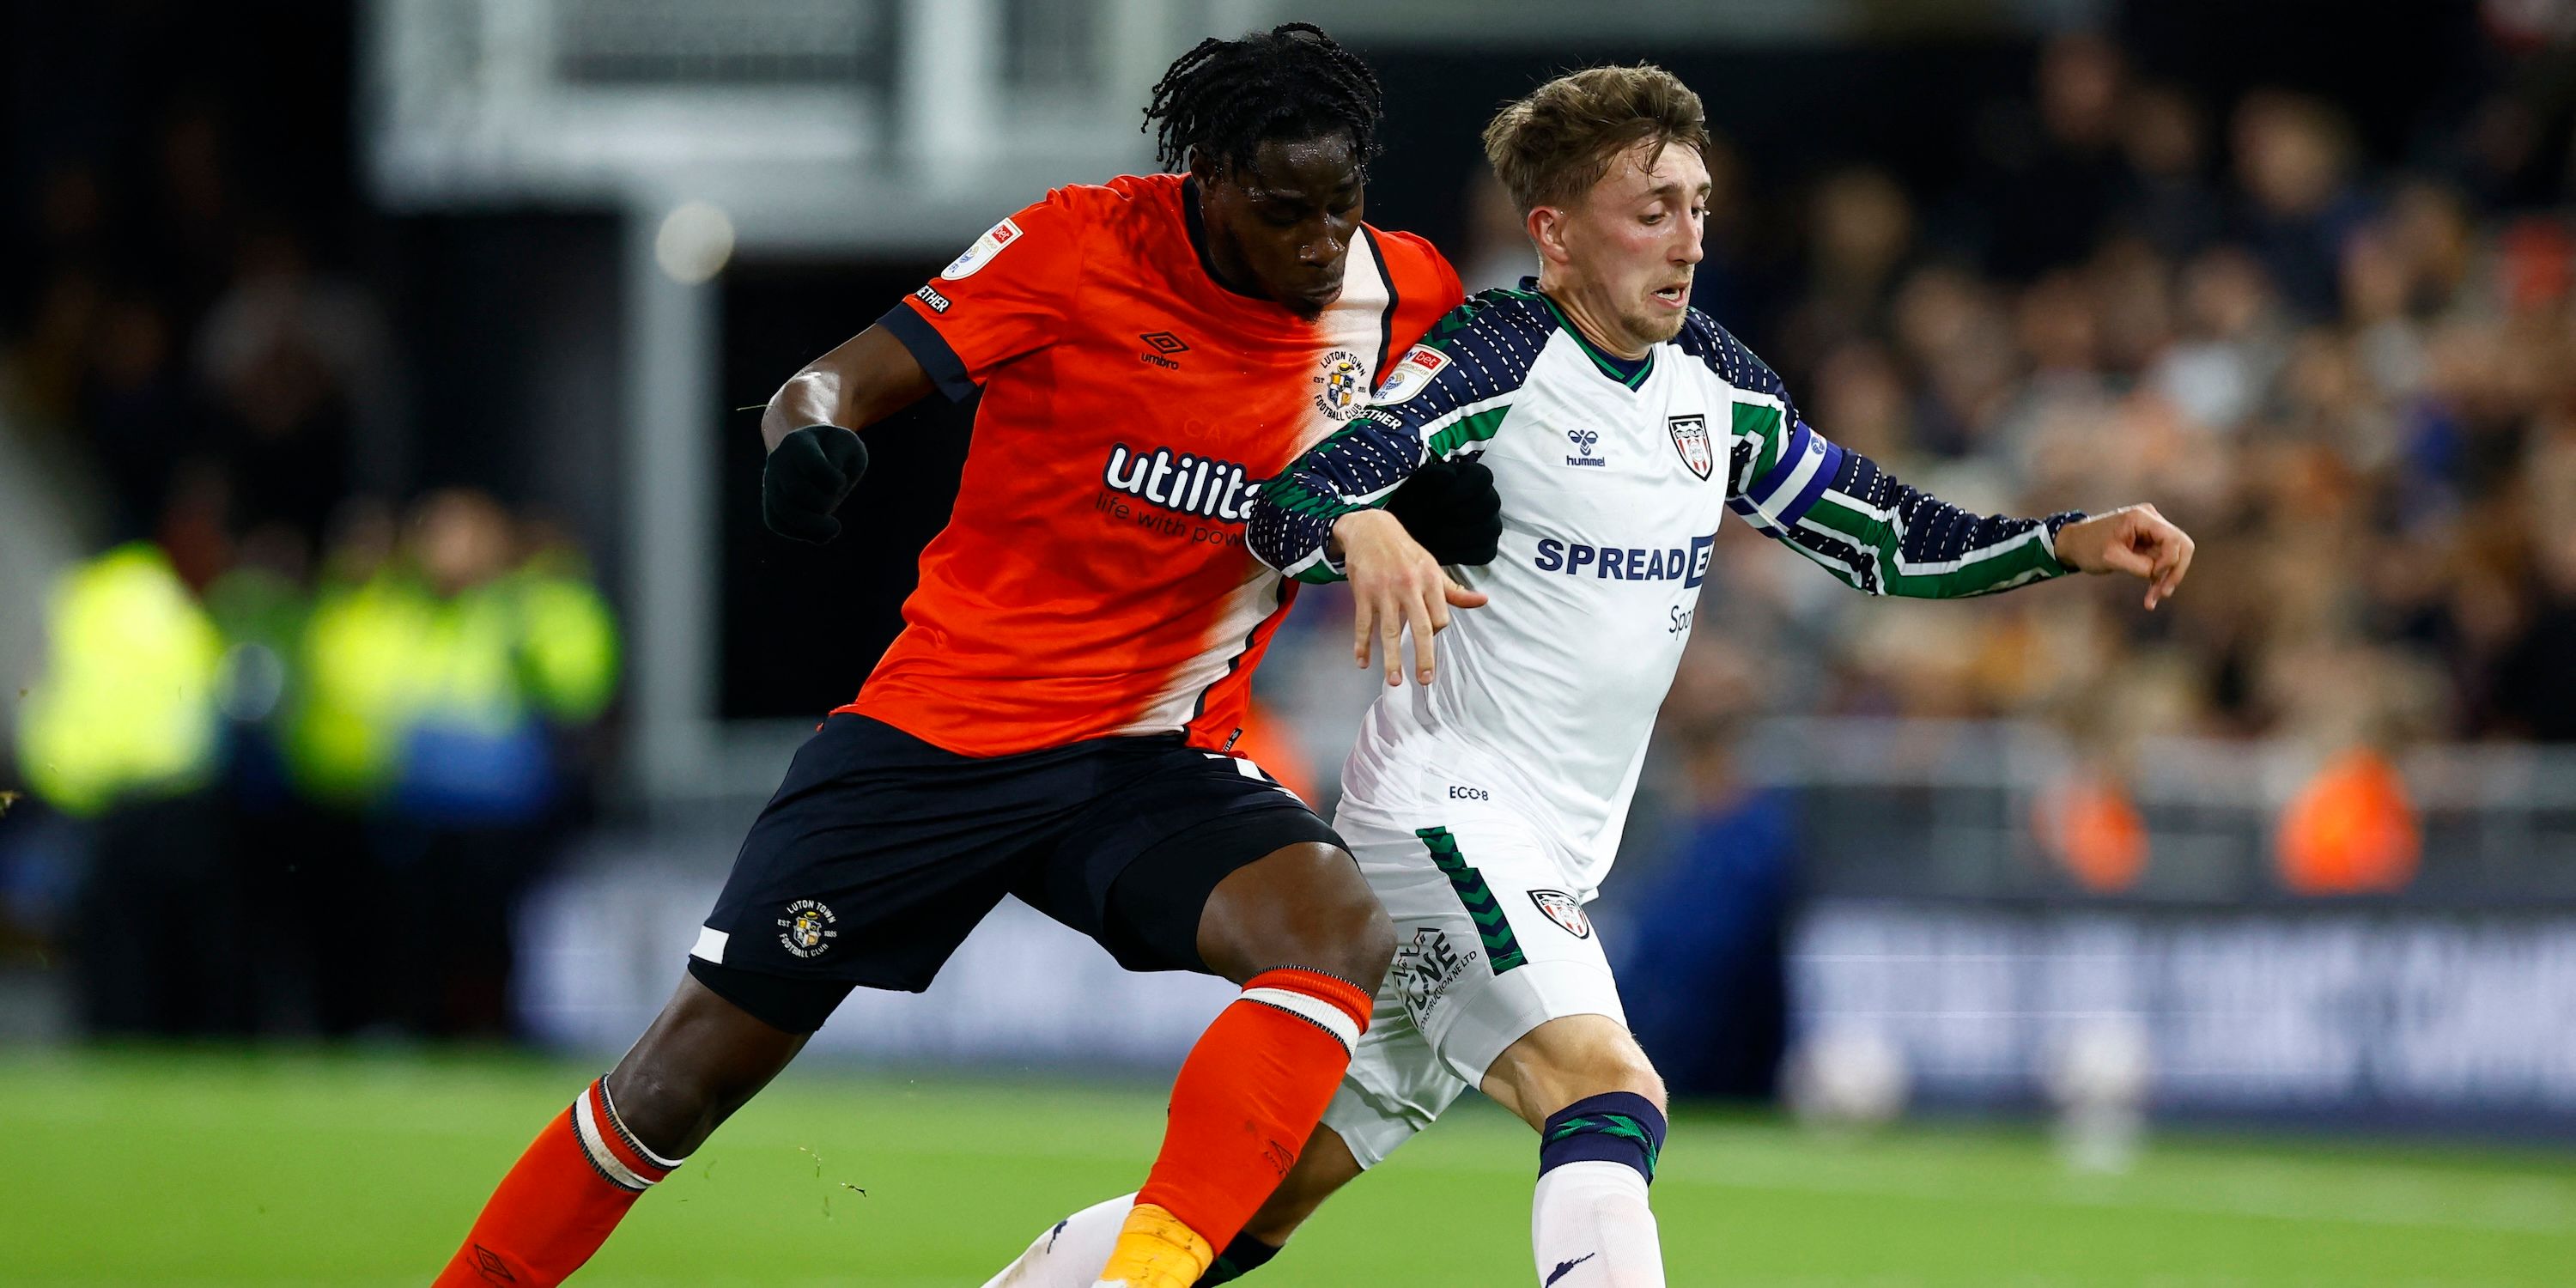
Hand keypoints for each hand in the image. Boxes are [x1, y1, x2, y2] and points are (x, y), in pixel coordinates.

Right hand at [763, 425, 868, 542]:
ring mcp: (771, 481)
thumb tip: (828, 487)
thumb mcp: (848, 444)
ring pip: (782, 511)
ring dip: (812, 526)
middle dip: (823, 503)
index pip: (813, 465)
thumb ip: (842, 458)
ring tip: (834, 529)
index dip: (834, 480)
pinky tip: (821, 534)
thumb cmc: (836, 449)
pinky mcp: (769, 500)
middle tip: (837, 502)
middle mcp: (778, 461)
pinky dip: (800, 533)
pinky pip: (776, 522)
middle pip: (795, 491)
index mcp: (798, 442)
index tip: (843, 481)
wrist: (814, 450)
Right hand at [1334, 509, 1489, 685]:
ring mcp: (1384, 591)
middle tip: (1425, 679)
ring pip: (1388, 630)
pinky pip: (1363, 624)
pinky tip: (1362, 662)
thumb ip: (1454, 590)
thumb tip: (1483, 600)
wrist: (1370, 529)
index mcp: (1429, 581)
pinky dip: (1361, 644)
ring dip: (1391, 659)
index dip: (1437, 630)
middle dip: (1423, 656)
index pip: (1440, 616)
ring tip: (1395, 681)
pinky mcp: (1363, 593)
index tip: (1430, 636)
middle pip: (1420, 627)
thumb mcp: (1432, 567)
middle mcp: (1408, 587)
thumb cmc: (1405, 552)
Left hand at [1384, 457, 1502, 565]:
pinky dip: (1462, 554)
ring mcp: (1490, 525)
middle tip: (1434, 520)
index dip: (1462, 490)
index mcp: (1475, 477)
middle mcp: (1488, 499)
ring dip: (1459, 535)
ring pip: (1490, 529)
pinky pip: (1485, 553)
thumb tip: (1448, 476)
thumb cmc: (1417, 499)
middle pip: (1490, 504)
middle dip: (1459, 513)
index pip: (1483, 478)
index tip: (1438, 501)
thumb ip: (1434, 476)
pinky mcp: (1486, 548)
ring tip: (1433, 536)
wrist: (1408, 523)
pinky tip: (1440, 551)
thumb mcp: (1420, 483)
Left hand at [2054, 503, 2194, 608]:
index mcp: (2142, 518)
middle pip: (2181, 546)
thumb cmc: (2087, 547)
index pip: (2173, 538)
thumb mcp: (2111, 558)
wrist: (2074, 544)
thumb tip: (2159, 573)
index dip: (2170, 560)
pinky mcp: (2149, 543)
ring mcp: (2152, 531)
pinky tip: (2150, 598)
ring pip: (2174, 557)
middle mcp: (2151, 520)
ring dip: (2166, 579)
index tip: (2153, 575)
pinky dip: (2158, 579)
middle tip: (2163, 593)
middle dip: (2174, 571)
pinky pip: (2162, 561)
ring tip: (2152, 601)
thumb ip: (2138, 565)